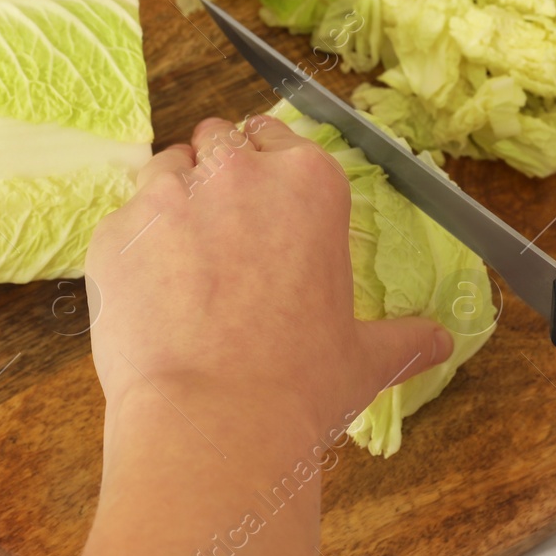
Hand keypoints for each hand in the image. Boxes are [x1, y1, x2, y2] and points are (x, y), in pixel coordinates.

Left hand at [73, 115, 451, 555]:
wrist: (213, 419)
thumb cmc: (301, 385)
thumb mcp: (364, 359)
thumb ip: (403, 339)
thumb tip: (440, 343)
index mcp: (308, 184)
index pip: (276, 136)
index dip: (265, 164)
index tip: (262, 197)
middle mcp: (238, 174)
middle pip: (218, 141)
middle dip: (217, 175)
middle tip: (222, 232)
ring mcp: (168, 197)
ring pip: (164, 169)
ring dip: (172, 200)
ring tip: (179, 258)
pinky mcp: (114, 232)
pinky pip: (122, 222)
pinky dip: (133, 248)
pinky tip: (147, 295)